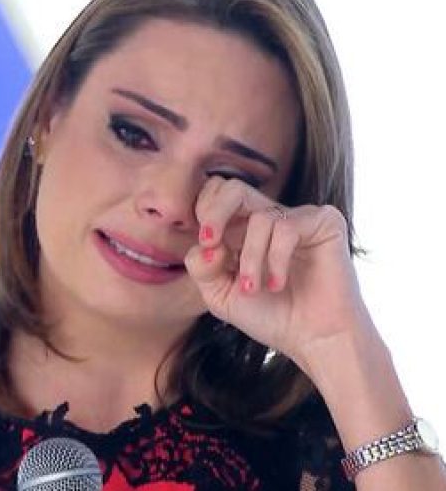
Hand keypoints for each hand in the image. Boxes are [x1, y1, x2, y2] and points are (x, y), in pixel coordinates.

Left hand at [184, 176, 372, 375]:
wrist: (313, 340)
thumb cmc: (270, 316)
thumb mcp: (221, 295)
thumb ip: (202, 267)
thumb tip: (206, 243)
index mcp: (243, 228)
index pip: (216, 193)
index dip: (204, 212)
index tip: (205, 245)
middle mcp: (269, 218)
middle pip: (233, 188)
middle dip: (215, 213)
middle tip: (210, 242)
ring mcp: (297, 218)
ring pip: (260, 217)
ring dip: (250, 257)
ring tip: (254, 288)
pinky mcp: (324, 222)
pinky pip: (287, 228)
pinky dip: (275, 259)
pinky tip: (278, 283)